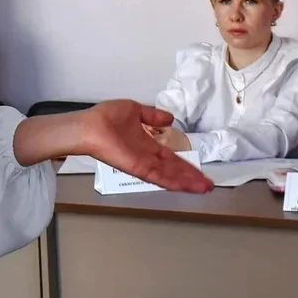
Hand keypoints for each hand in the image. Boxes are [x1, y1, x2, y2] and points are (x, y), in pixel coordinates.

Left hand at [82, 100, 212, 192]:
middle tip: (208, 184)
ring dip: (187, 181)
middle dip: (191, 177)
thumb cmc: (105, 118)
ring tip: (204, 187)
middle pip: (173, 169)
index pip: (170, 158)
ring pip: (170, 175)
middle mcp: (147, 157)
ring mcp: (143, 164)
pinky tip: (187, 185)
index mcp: (146, 145)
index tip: (199, 170)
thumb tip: (169, 118)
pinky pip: (159, 176)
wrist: (89, 126)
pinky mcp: (138, 168)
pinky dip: (174, 181)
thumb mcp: (134, 110)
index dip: (185, 164)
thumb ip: (152, 116)